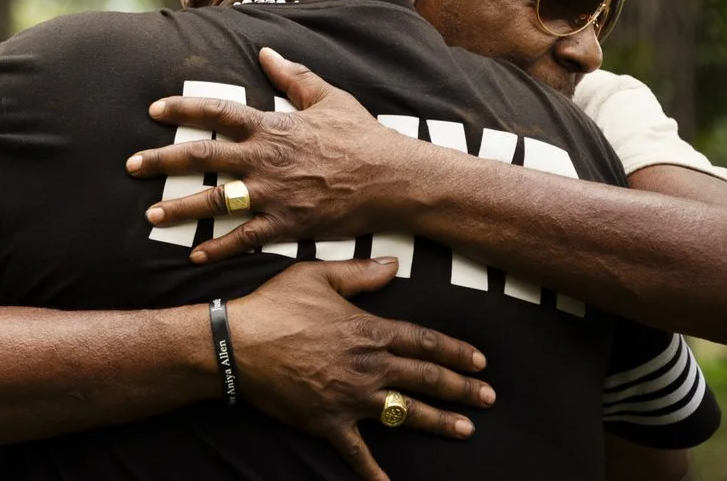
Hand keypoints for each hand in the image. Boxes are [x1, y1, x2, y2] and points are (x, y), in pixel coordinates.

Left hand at [129, 46, 424, 261]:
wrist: (393, 179)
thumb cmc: (363, 136)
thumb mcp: (328, 98)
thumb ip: (293, 76)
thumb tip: (265, 50)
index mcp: (270, 126)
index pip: (216, 112)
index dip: (182, 109)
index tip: (155, 110)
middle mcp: (263, 159)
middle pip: (201, 156)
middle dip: (162, 161)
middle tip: (132, 165)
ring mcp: (273, 193)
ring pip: (215, 201)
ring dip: (180, 209)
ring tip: (151, 215)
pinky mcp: (287, 224)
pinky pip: (244, 238)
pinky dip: (219, 248)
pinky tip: (196, 255)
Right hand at [228, 259, 493, 480]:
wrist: (238, 344)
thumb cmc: (275, 305)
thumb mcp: (317, 276)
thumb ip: (359, 274)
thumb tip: (393, 265)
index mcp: (369, 332)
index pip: (423, 342)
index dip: (455, 351)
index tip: (479, 361)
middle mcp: (369, 367)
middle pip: (425, 379)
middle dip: (461, 389)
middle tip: (488, 398)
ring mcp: (352, 398)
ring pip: (406, 413)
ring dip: (439, 422)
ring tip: (465, 429)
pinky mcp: (330, 422)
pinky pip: (357, 453)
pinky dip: (374, 472)